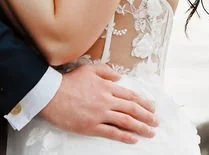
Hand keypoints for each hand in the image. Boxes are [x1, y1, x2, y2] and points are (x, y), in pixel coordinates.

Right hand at [40, 64, 157, 143]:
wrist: (51, 95)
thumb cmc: (68, 82)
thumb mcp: (89, 69)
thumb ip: (106, 71)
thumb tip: (119, 77)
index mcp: (107, 87)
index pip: (130, 96)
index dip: (144, 102)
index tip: (152, 107)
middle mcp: (106, 101)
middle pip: (132, 109)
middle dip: (147, 116)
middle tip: (156, 121)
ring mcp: (100, 115)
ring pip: (125, 121)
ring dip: (141, 127)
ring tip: (150, 132)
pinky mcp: (91, 127)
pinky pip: (112, 133)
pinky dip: (124, 136)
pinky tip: (133, 139)